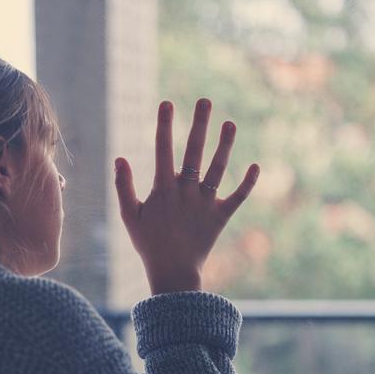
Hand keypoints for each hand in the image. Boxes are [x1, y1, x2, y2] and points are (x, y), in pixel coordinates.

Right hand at [114, 98, 259, 294]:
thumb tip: (119, 158)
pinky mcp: (221, 217)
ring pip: (218, 169)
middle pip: (194, 151)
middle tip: (205, 100)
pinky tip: (255, 165)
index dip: (165, 125)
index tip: (167, 103)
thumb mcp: (129, 216)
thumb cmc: (148, 244)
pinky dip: (247, 183)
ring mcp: (206, 203)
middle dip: (199, 124)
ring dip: (224, 145)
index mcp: (163, 189)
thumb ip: (123, 186)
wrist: (172, 273)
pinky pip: (238, 197)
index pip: (163, 149)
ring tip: (230, 124)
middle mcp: (187, 191)